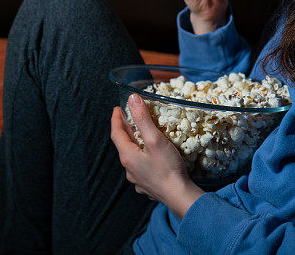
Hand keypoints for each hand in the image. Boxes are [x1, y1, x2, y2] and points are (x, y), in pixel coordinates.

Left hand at [110, 94, 204, 218]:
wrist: (179, 196)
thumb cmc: (167, 167)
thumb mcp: (154, 139)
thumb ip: (142, 119)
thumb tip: (132, 99)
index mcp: (127, 156)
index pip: (116, 133)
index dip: (116, 119)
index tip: (117, 108)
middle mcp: (129, 169)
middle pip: (124, 145)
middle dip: (126, 131)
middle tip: (130, 119)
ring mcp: (137, 179)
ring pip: (133, 158)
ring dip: (135, 146)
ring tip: (142, 137)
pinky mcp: (147, 186)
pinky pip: (142, 170)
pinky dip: (144, 160)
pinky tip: (152, 159)